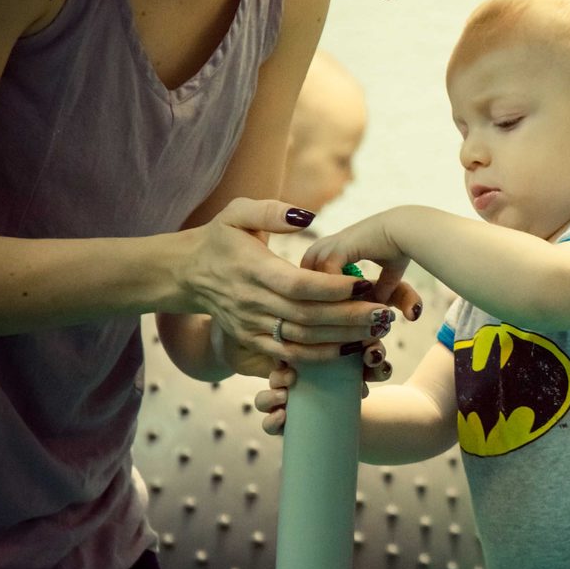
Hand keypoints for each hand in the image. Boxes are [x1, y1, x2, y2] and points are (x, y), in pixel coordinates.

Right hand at [185, 198, 416, 373]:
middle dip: (349, 317)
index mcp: (254, 270)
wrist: (186, 274)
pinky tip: (350, 351)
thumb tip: (307, 215)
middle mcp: (254, 302)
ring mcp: (253, 326)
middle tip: (384, 314)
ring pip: (303, 340)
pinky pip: (290, 355)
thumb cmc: (218, 238)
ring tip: (377, 331)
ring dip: (342, 339)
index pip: (298, 285)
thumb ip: (271, 211)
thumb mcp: (236, 213)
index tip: (363, 284)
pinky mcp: (253, 341)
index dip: (332, 288)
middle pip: (308, 316)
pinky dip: (320, 357)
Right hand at [254, 352, 394, 434]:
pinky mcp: (284, 425)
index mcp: (300, 360)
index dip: (290, 356)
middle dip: (278, 376)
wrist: (358, 415)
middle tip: (291, 377)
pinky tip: (282, 417)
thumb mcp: (366, 367)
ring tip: (284, 397)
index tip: (299, 359)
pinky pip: (269, 424)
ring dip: (270, 396)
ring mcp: (282, 403)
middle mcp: (285, 380)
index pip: (286, 352)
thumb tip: (375, 356)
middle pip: (271, 375)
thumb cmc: (358, 382)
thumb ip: (373, 359)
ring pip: (264, 399)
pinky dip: (272, 421)